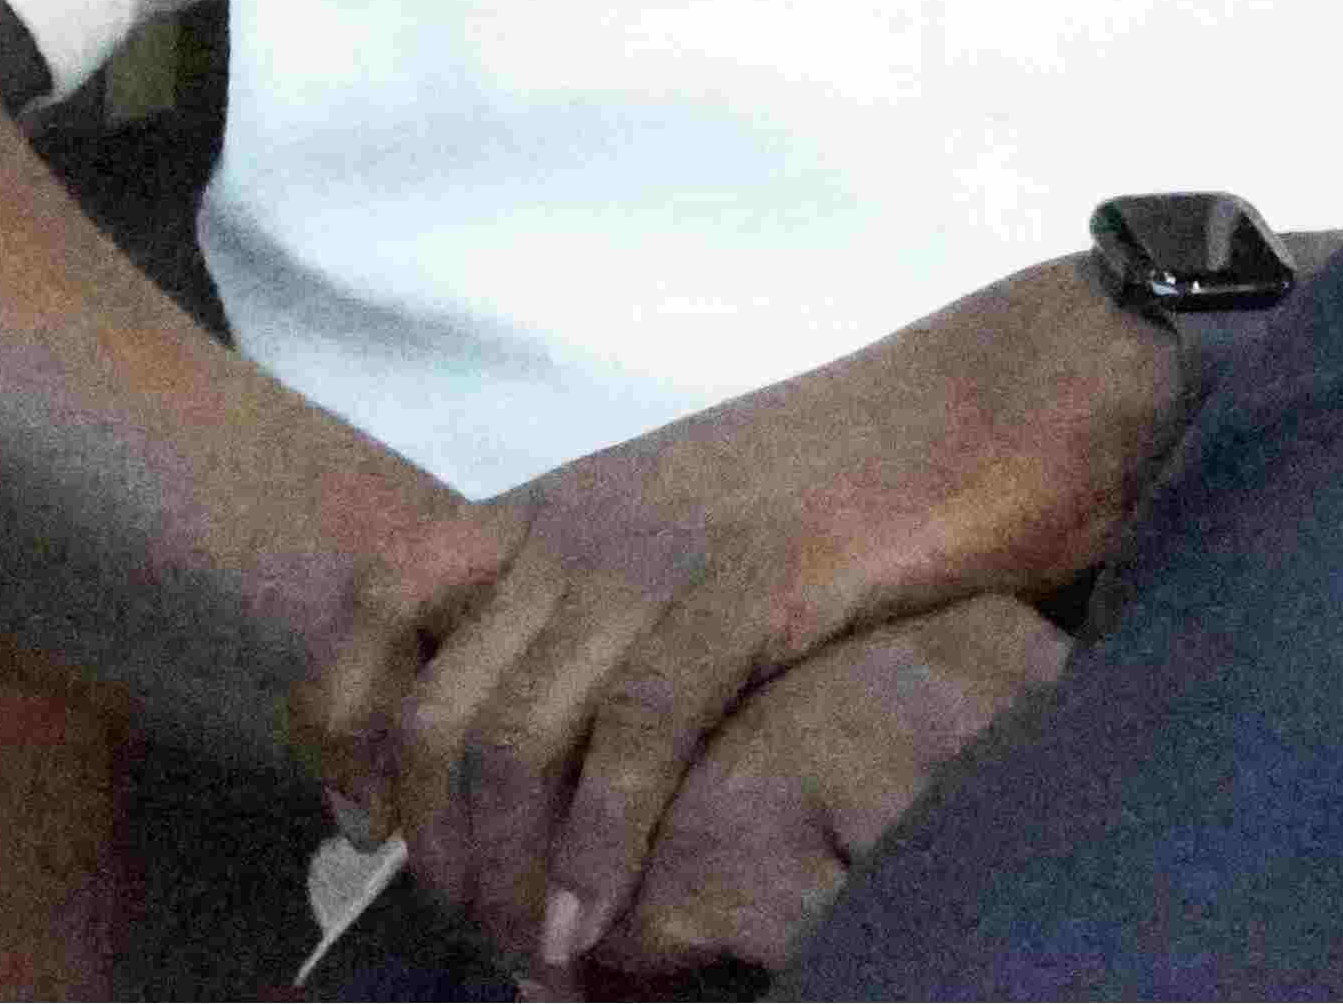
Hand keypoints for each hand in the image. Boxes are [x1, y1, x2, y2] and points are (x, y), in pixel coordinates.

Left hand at [284, 251, 1168, 981]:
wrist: (999, 395)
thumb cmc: (865, 479)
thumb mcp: (700, 526)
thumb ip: (623, 604)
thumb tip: (572, 730)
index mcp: (563, 502)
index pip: (378, 595)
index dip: (342, 720)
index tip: (361, 826)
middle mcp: (583, 524)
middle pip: (432, 708)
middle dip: (435, 854)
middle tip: (482, 939)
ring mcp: (660, 551)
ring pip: (512, 737)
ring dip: (508, 880)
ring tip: (542, 964)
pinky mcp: (748, 582)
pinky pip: (635, 733)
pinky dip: (599, 847)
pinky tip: (598, 926)